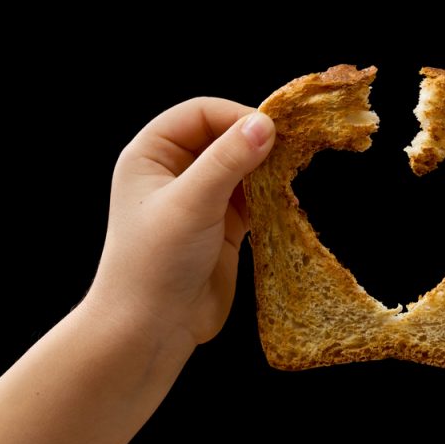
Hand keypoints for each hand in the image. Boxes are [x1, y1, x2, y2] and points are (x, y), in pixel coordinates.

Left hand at [90, 98, 274, 344]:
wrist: (152, 329)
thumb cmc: (154, 263)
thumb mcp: (191, 203)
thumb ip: (228, 160)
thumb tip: (265, 124)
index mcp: (152, 155)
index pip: (200, 114)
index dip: (236, 116)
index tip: (272, 130)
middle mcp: (175, 173)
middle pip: (224, 137)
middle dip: (256, 142)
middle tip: (292, 148)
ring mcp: (201, 201)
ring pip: (242, 169)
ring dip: (267, 170)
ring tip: (291, 174)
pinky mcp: (223, 228)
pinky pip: (253, 200)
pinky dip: (271, 197)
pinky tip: (286, 200)